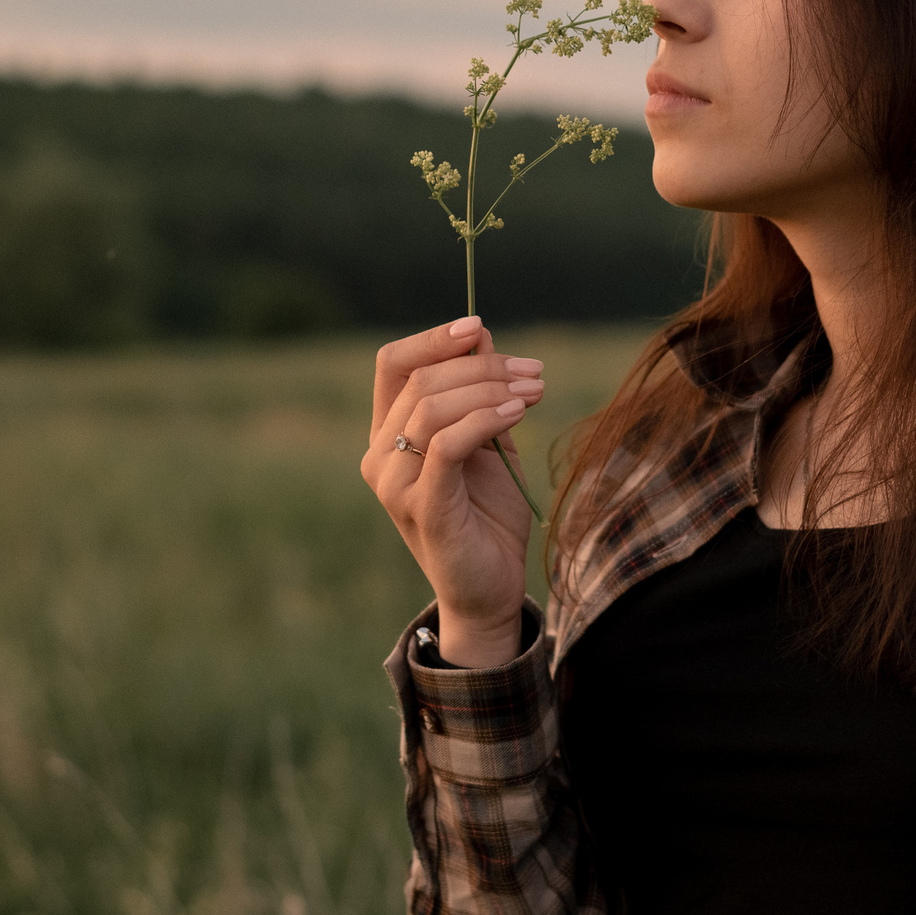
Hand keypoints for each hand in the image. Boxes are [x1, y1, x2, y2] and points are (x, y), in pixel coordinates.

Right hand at [362, 316, 543, 667]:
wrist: (492, 587)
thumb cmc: (488, 513)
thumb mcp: (489, 441)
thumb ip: (480, 393)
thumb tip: (480, 335)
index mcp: (389, 434)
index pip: (393, 365)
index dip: (432, 338)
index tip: (478, 327)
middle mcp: (381, 456)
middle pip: (420, 380)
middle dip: (482, 366)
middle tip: (533, 371)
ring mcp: (395, 484)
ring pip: (431, 407)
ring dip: (489, 389)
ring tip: (534, 391)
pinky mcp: (423, 507)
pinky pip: (446, 446)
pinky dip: (484, 419)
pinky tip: (518, 412)